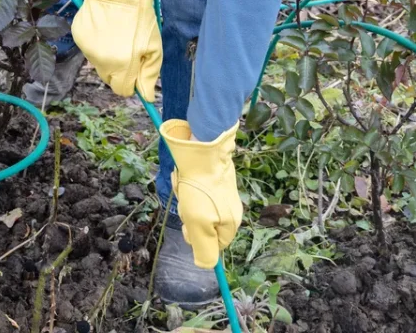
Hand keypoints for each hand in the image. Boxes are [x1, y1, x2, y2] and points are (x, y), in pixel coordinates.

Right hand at [70, 0, 160, 101]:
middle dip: (119, 70)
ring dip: (108, 55)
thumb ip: (149, 74)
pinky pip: (89, 48)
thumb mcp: (154, 47)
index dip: (130, 83)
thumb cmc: (140, 17)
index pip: (122, 90)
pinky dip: (97, 42)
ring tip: (117, 34)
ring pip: (99, 62)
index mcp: (121, 65)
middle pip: (109, 78)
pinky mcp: (78, 36)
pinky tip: (106, 27)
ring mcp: (87, 48)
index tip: (135, 71)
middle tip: (128, 49)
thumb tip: (147, 96)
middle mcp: (101, 61)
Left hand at [160, 120, 241, 268]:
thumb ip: (204, 248)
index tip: (189, 222)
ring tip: (184, 185)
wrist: (203, 149)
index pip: (213, 244)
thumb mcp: (199, 224)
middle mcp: (230, 209)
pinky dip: (187, 184)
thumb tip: (206, 266)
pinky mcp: (214, 178)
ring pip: (197, 206)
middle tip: (186, 200)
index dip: (197, 236)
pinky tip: (185, 175)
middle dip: (189, 214)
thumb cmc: (200, 189)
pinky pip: (196, 189)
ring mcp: (223, 193)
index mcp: (231, 223)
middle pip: (203, 224)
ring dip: (185, 197)